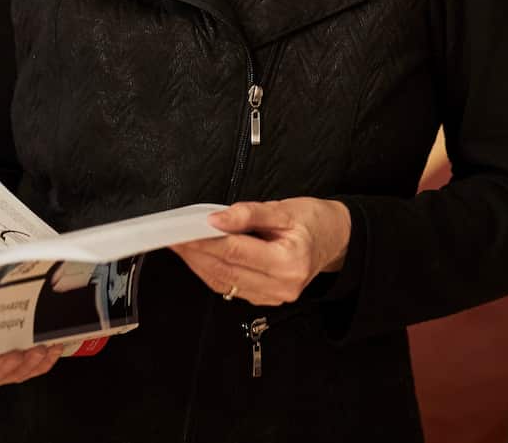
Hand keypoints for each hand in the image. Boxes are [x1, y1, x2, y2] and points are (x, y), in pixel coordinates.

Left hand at [170, 198, 351, 305]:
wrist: (335, 240)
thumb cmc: (314, 222)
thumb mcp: (285, 209)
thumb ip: (249, 213)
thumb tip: (217, 219)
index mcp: (289, 262)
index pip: (236, 251)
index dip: (206, 241)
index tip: (184, 230)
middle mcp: (281, 286)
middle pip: (226, 270)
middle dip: (195, 253)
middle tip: (172, 236)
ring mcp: (273, 297)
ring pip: (223, 282)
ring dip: (198, 264)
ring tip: (180, 244)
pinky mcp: (265, 298)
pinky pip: (230, 287)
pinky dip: (211, 271)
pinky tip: (198, 257)